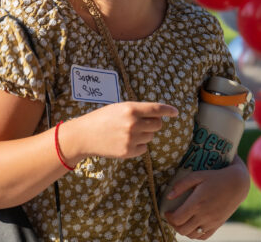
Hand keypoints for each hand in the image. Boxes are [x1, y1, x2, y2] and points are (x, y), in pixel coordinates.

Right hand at [61, 102, 177, 162]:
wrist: (85, 135)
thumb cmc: (103, 118)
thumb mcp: (119, 108)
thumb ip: (138, 110)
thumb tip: (159, 116)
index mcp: (131, 109)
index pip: (156, 109)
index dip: (168, 110)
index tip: (175, 112)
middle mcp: (133, 123)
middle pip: (157, 124)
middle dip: (154, 123)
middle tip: (142, 123)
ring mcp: (131, 139)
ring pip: (151, 136)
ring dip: (145, 134)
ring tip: (128, 132)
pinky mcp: (129, 152)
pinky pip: (144, 148)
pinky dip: (139, 145)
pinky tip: (125, 141)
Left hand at [163, 156, 250, 239]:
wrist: (237, 184)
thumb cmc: (215, 177)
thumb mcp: (197, 175)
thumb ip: (181, 185)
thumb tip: (168, 196)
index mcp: (197, 203)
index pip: (177, 219)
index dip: (168, 217)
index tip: (167, 211)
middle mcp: (204, 215)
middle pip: (182, 229)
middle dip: (173, 224)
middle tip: (172, 216)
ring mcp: (211, 222)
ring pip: (192, 235)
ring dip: (183, 230)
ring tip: (181, 221)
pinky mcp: (218, 225)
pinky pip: (204, 236)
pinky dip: (195, 234)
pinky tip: (192, 226)